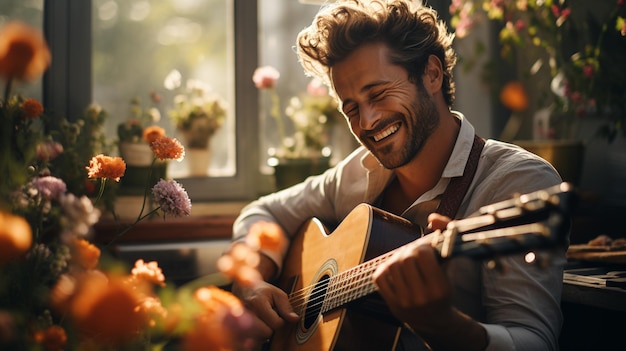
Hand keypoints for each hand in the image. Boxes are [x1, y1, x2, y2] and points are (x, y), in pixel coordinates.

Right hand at [231, 279, 299, 344]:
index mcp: (257, 303)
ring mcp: (239, 322)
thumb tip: (295, 319)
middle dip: (271, 326)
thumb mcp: (277, 294)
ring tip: (262, 319)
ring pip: (259, 337)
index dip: (281, 320)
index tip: (277, 312)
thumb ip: (286, 307)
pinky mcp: (238, 328)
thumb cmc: (262, 291)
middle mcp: (247, 314)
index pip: (276, 323)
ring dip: (263, 330)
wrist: (244, 290)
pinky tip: (257, 325)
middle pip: (267, 333)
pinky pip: (251, 339)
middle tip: (269, 316)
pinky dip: (256, 334)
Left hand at [372, 212, 487, 349]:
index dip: (423, 246)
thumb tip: (433, 218)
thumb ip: (446, 236)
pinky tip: (395, 270)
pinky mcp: (391, 305)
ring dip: (397, 258)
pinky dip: (385, 268)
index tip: (426, 249)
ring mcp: (405, 303)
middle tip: (414, 253)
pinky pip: (379, 277)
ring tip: (406, 260)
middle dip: (409, 251)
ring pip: (391, 266)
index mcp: (440, 289)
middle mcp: (422, 298)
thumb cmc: (444, 287)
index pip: (423, 255)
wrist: (435, 321)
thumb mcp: (450, 265)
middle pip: (405, 259)